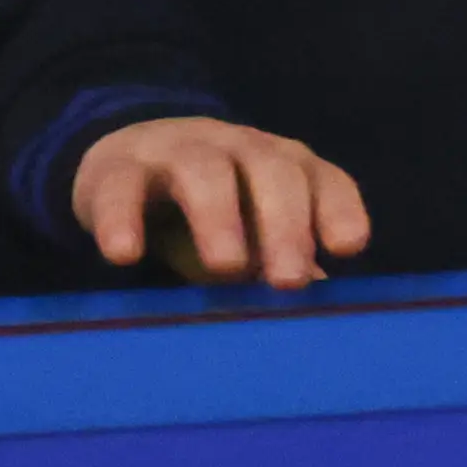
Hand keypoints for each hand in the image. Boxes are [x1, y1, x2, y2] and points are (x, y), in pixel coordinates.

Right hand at [69, 115, 370, 289]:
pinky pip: (121, 187)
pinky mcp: (118, 167)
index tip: (348, 248)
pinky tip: (124, 255)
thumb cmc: (212, 211)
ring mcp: (178, 151)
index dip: (336, 208)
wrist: (126, 161)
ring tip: (227, 267)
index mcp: (281, 165)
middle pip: (271, 171)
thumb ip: (284, 265)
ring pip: (204, 171)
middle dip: (285, 223)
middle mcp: (238, 149)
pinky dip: (122, 219)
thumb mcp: (253, 234)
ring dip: (218, 217)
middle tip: (289, 280)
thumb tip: (323, 316)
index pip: (320, 178)